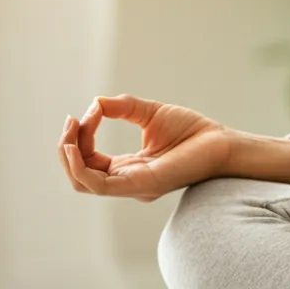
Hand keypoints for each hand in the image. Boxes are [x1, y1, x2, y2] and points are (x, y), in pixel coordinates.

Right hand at [57, 94, 231, 201]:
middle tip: (69, 121)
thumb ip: (123, 108)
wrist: (222, 142)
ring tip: (69, 132)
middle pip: (80, 174)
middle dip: (67, 148)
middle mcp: (126, 181)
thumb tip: (95, 102)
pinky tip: (77, 147)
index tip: (87, 112)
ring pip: (83, 182)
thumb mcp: (151, 114)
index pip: (90, 159)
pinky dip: (82, 167)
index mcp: (128, 168)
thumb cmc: (192, 131)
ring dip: (69, 157)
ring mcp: (132, 186)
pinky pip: (100, 185)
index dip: (81, 137)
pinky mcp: (141, 184)